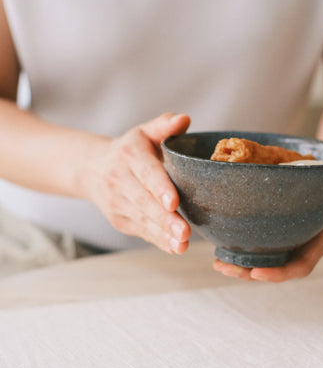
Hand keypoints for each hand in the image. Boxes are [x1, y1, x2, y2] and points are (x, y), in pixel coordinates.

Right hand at [80, 113, 191, 253]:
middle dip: (165, 219)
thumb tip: (184, 119)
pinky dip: (157, 241)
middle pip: (144, 202)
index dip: (159, 188)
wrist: (92, 168)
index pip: (146, 172)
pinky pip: (140, 231)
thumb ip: (164, 125)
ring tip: (183, 244)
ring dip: (163, 234)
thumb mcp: (144, 132)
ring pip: (142, 220)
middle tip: (185, 232)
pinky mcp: (120, 220)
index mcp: (128, 155)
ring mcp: (117, 203)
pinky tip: (174, 248)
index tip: (173, 202)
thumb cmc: (129, 149)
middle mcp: (119, 180)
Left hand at [213, 135, 322, 281]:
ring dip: (242, 266)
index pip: (303, 265)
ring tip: (217, 263)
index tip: (257, 274)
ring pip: (267, 262)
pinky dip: (243, 251)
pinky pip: (262, 249)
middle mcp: (307, 244)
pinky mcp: (282, 233)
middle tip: (223, 267)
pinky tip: (222, 247)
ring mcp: (293, 240)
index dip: (281, 273)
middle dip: (251, 273)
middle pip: (278, 269)